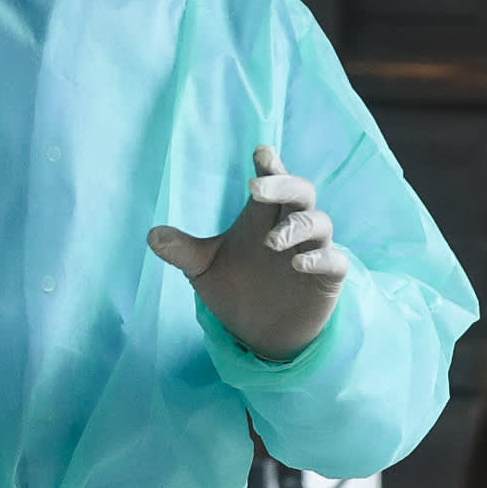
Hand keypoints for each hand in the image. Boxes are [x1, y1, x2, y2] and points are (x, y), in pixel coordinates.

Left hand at [147, 146, 350, 359]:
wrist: (259, 335)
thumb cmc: (236, 290)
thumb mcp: (203, 269)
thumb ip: (182, 250)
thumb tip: (152, 235)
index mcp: (263, 216)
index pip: (272, 181)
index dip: (270, 166)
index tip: (261, 152)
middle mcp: (290, 227)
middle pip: (300, 191)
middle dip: (282, 185)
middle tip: (256, 188)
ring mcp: (312, 251)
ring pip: (320, 223)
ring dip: (296, 227)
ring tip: (271, 241)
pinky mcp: (327, 279)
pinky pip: (334, 261)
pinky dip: (319, 259)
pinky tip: (298, 264)